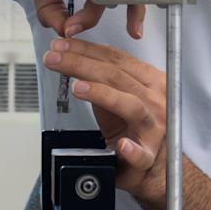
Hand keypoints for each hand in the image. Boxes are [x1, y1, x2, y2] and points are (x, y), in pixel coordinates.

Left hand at [43, 37, 166, 201]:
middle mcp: (155, 101)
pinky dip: (132, 150)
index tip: (61, 44)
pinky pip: (141, 154)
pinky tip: (122, 146)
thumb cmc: (134, 127)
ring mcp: (154, 129)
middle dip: (82, 64)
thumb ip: (102, 77)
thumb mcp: (119, 95)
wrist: (154, 165)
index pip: (116, 59)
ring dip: (102, 94)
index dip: (87, 49)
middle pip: (117, 77)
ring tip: (77, 87)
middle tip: (55, 57)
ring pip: (130, 106)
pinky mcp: (148, 157)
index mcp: (150, 82)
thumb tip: (71, 54)